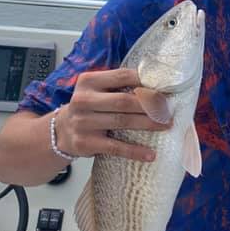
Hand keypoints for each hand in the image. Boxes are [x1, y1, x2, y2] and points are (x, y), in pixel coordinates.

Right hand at [54, 68, 170, 161]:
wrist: (61, 131)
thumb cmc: (88, 107)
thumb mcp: (96, 90)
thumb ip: (118, 85)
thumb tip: (155, 86)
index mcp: (89, 81)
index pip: (122, 76)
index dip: (145, 81)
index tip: (164, 87)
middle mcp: (84, 100)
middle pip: (124, 101)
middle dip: (150, 105)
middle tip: (168, 110)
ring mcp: (84, 122)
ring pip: (123, 122)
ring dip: (148, 124)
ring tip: (166, 125)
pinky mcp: (87, 143)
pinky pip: (116, 147)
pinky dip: (135, 151)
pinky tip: (150, 154)